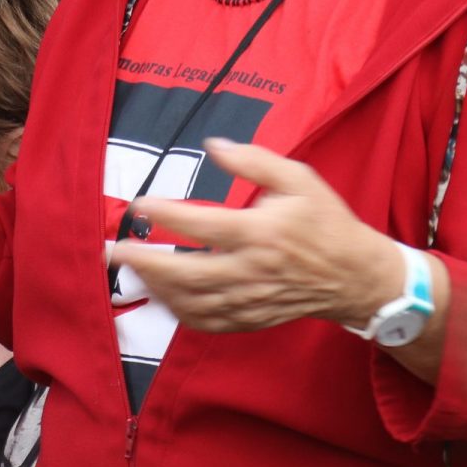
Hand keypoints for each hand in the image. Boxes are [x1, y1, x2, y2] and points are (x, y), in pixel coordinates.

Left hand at [105, 138, 408, 331]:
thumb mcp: (299, 178)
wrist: (355, 276)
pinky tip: (162, 295)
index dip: (164, 214)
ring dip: (155, 287)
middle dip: (143, 263)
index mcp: (261, 232)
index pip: (201, 225)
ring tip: (131, 269)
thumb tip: (213, 145)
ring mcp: (249, 300)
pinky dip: (178, 311)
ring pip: (190, 302)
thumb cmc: (325, 221)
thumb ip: (255, 160)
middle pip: (185, 273)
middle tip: (111, 252)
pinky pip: (206, 321)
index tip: (138, 204)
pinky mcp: (250, 319)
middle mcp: (251, 270)